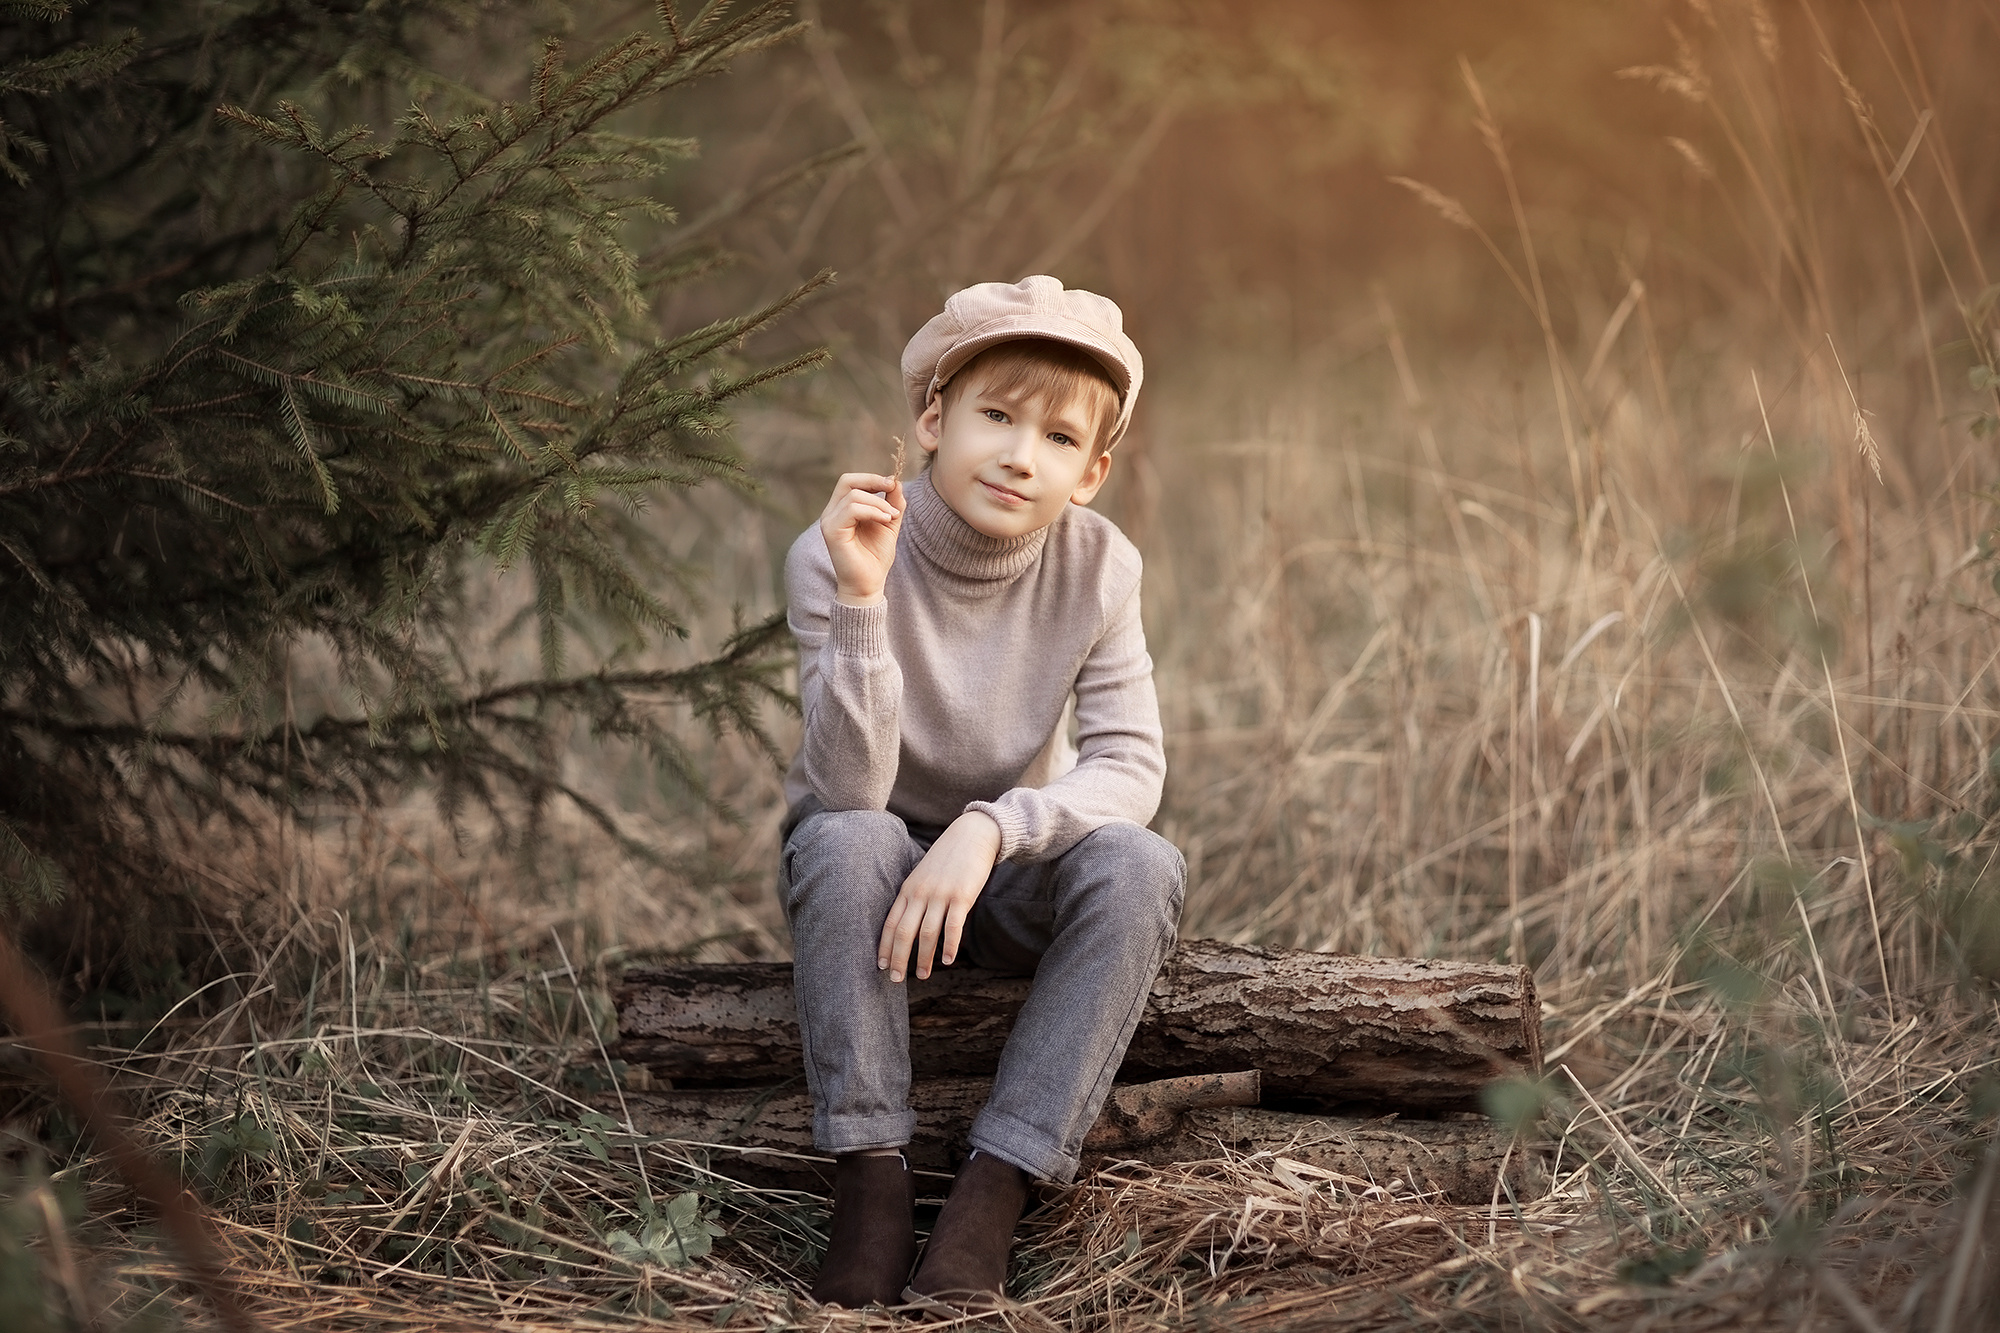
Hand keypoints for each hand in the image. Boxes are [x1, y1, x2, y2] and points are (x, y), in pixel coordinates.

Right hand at [819, 472, 904, 604]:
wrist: (869, 584)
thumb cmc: (875, 557)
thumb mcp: (889, 523)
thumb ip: (892, 503)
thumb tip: (896, 481)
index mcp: (842, 509)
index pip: (852, 482)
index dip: (872, 478)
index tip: (893, 484)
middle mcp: (832, 513)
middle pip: (847, 481)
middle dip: (873, 480)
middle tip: (892, 488)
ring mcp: (829, 521)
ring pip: (853, 495)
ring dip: (878, 502)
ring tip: (892, 516)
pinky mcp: (832, 531)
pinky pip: (851, 509)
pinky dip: (872, 510)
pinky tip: (885, 520)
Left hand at [878, 811, 1001, 981]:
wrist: (972, 835)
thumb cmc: (947, 860)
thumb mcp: (924, 876)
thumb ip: (916, 898)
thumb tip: (912, 927)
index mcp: (908, 889)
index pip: (891, 923)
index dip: (885, 946)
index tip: (881, 966)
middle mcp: (921, 893)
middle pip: (904, 932)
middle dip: (898, 959)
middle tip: (895, 980)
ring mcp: (941, 894)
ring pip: (927, 933)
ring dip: (924, 958)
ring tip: (923, 976)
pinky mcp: (962, 896)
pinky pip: (953, 926)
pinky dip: (949, 946)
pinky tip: (948, 960)